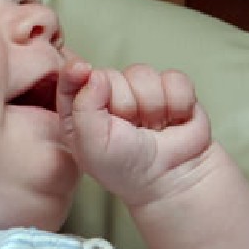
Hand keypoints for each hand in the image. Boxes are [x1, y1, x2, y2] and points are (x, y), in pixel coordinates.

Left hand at [56, 60, 211, 206]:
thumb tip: (93, 75)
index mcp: (80, 110)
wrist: (175, 178)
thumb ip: (84, 109)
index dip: (75, 72)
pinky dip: (177, 100)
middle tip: (130, 129)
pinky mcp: (170, 89)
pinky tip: (173, 120)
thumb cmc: (127, 169)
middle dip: (123, 102)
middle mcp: (107, 97)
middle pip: (110, 75)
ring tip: (152, 127)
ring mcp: (139, 92)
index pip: (71, 79)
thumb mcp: (92, 146)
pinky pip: (173, 78)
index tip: (82, 70)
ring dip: (151, 104)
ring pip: (141, 74)